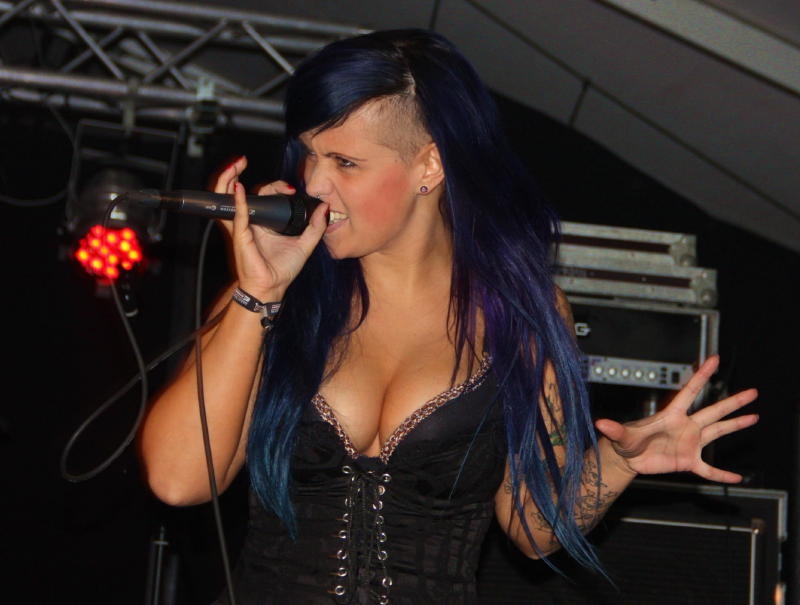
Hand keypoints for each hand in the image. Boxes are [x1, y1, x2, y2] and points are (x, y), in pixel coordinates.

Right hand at [214, 156, 328, 299]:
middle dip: (245, 174)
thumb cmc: (282, 270)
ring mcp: (243, 228)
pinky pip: (236, 216)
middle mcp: (251, 222)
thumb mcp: (306, 244)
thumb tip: (324, 207)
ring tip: (236, 165)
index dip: (274, 186)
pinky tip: (239, 188)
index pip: (262, 195)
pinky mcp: (241, 237)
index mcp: (264, 221)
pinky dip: (237, 202)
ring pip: (228, 198)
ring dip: (229, 179)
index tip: (290, 188)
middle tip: (250, 165)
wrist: (272, 289)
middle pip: (243, 191)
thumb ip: (316, 226)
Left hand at [594, 355, 758, 482]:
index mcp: (671, 416)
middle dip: (733, 402)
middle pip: (713, 411)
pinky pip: (709, 469)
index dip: (701, 376)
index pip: (690, 392)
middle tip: (752, 392)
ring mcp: (689, 443)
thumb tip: (600, 423)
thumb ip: (615, 429)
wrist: (628, 457)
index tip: (713, 359)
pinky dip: (721, 474)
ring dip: (735, 425)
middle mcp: (685, 426)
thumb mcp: (622, 436)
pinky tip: (736, 477)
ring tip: (754, 417)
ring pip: (717, 432)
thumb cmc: (625, 442)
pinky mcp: (688, 461)